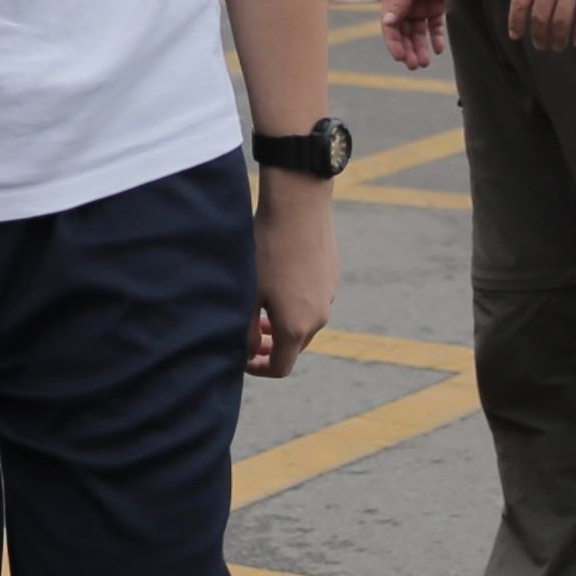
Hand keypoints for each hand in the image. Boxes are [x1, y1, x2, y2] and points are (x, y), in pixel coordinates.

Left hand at [245, 184, 336, 376]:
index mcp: (296, 327)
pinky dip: (296, 301)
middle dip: (270, 344)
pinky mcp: (333, 276)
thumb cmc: (266, 250)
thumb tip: (248, 352)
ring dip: (284, 321)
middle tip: (249, 330)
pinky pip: (314, 299)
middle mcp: (319, 317)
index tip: (242, 357)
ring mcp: (329, 295)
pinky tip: (279, 276)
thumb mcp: (248, 293)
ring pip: (305, 321)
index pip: (281, 367)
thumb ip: (245, 330)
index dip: (258, 368)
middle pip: (294, 346)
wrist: (299, 207)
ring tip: (262, 302)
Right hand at [378, 0, 453, 70]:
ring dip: (420, 47)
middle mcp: (405, 5)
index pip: (390, 26)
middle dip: (408, 50)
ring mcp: (421, 6)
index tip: (399, 57)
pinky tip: (438, 49)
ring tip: (425, 63)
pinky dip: (436, 38)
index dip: (393, 42)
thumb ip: (400, 1)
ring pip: (419, 33)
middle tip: (414, 65)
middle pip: (404, 33)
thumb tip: (387, 23)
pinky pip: (435, 26)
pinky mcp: (436, 5)